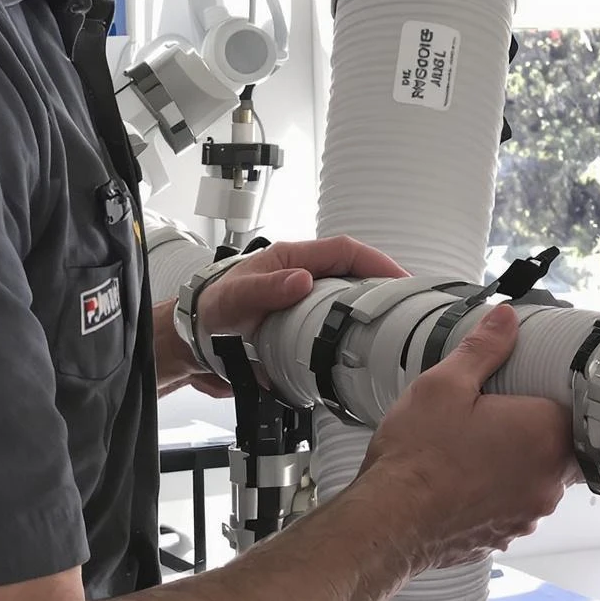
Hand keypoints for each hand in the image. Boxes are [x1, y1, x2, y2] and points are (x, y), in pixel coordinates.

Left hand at [157, 236, 407, 396]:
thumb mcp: (233, 300)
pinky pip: (336, 324)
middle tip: (410, 309)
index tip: (401, 282)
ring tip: (396, 329)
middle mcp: (301, 277)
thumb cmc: (207, 312)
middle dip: (385, 286)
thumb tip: (302, 279)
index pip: (346, 251)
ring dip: (372, 310)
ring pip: (349, 299)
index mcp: (291, 260)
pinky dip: (354, 332)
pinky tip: (365, 349)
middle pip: (355, 273)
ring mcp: (304, 301)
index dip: (377, 263)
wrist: (189, 343)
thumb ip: (264, 289)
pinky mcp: (301, 325)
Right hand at [355, 305, 579, 571]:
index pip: (572, 405)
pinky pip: (517, 504)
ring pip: (538, 476)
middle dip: (531, 429)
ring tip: (473, 449)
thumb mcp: (445, 384)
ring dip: (516, 463)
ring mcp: (531, 512)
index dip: (546, 394)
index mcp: (545, 434)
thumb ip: (484, 348)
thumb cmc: (417, 458)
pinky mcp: (510, 535)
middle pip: (559, 443)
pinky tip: (464, 480)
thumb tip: (506, 319)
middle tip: (492, 417)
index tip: (523, 390)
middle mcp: (549, 479)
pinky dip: (498, 492)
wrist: (389, 522)